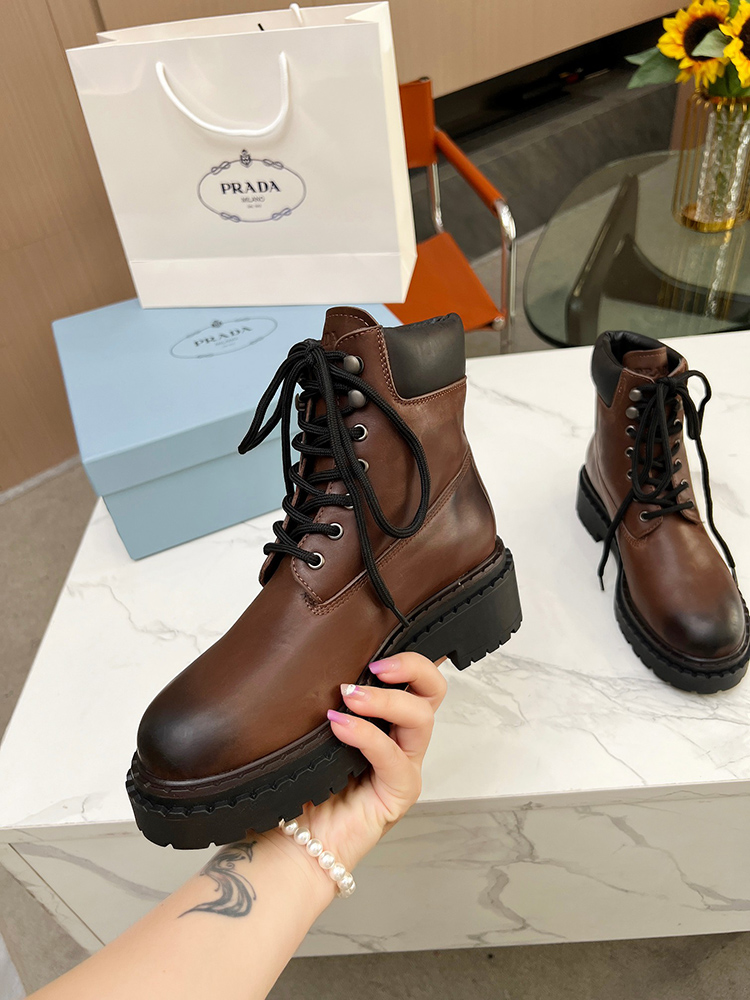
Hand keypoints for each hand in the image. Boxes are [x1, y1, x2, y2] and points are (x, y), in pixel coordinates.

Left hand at [264, 652, 446, 887]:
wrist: (286, 847)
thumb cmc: (294, 788)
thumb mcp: (306, 732)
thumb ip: (318, 700)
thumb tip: (304, 655)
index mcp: (383, 719)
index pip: (412, 678)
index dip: (407, 655)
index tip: (376, 642)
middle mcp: (399, 740)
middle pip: (433, 691)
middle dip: (413, 666)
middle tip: (377, 664)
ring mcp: (402, 767)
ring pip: (421, 719)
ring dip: (387, 700)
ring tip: (350, 695)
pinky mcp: (398, 794)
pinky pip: (394, 758)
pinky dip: (368, 735)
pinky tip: (339, 726)